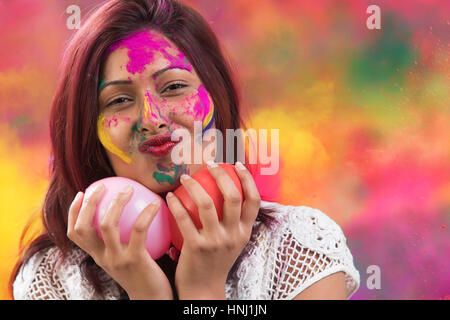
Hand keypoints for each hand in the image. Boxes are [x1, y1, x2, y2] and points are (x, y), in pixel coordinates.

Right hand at [67, 184, 172, 299]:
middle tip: (102, 186)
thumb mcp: (125, 260)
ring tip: (128, 189)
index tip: (81, 193)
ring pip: (107, 225)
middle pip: (83, 227)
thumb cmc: (144, 276)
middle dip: (89, 203)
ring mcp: (117, 259)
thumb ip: (120, 242)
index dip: (74, 212)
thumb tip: (126, 215)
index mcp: (98, 257)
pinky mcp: (135, 259)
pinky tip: (156, 203)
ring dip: (116, 203)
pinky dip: (146, 213)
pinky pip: (138, 229)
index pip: (75, 234)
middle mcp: (103, 258)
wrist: (153, 300)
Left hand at [166, 161, 260, 298]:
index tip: (237, 164)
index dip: (247, 179)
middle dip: (221, 175)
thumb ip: (233, 222)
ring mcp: (215, 241)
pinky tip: (169, 196)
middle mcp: (233, 235)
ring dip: (194, 185)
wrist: (203, 290)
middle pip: (232, 196)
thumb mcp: (232, 243)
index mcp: (244, 232)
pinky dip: (176, 204)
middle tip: (209, 164)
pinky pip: (184, 218)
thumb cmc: (216, 263)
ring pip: (206, 203)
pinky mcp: (196, 247)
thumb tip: (227, 192)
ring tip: (184, 177)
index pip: (254, 200)